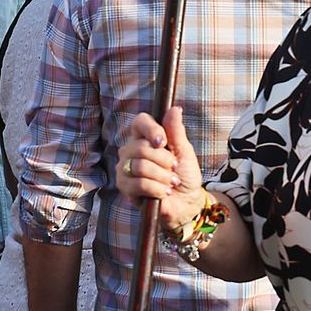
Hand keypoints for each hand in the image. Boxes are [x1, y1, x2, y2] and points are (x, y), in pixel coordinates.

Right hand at [116, 107, 204, 232]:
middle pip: (141, 147)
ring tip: (171, 182)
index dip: (151, 129)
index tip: (164, 141)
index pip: (139, 122)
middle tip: (174, 168)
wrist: (186, 201)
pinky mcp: (124, 187)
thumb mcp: (184, 151)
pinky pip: (138, 184)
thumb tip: (174, 108)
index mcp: (145, 137)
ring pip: (140, 166)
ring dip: (163, 176)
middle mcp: (131, 150)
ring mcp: (125, 168)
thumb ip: (176, 131)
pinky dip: (157, 188)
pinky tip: (164, 191)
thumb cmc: (184, 174)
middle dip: (165, 160)